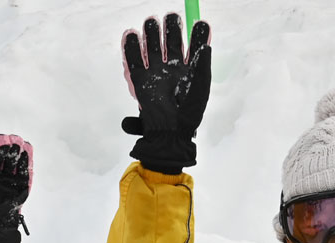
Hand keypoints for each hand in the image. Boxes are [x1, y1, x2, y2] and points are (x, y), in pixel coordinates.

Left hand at [0, 134, 32, 242]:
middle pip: (0, 157)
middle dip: (2, 148)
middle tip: (4, 142)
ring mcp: (9, 180)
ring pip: (12, 162)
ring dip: (14, 151)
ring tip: (15, 143)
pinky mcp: (20, 185)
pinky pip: (24, 171)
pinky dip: (25, 160)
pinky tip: (25, 150)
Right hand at [121, 14, 211, 172]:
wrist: (170, 132)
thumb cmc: (189, 112)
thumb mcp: (201, 85)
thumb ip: (202, 61)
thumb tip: (204, 42)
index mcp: (189, 68)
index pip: (193, 43)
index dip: (196, 31)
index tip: (199, 23)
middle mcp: (172, 67)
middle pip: (170, 39)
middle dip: (170, 26)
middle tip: (170, 17)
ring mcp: (155, 72)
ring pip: (151, 44)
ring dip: (151, 31)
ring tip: (151, 24)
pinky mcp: (140, 79)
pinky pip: (133, 59)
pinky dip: (130, 46)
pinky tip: (131, 35)